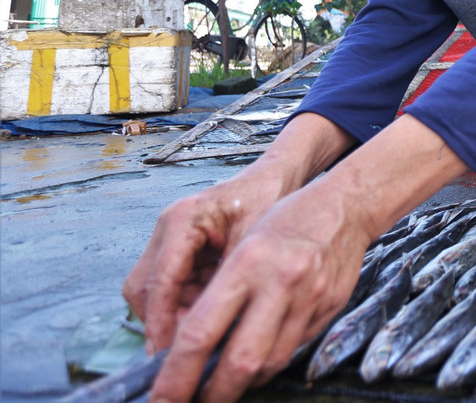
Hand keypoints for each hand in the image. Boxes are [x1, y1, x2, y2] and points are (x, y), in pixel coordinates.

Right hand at [123, 172, 285, 355]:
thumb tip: (216, 323)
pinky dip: (190, 305)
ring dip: (178, 314)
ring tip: (211, 329)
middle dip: (162, 321)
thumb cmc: (267, 198)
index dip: (161, 320)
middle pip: (145, 289)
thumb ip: (234, 275)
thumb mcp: (256, 237)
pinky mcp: (180, 252)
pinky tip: (216, 312)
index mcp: (183, 219)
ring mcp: (170, 241)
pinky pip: (174, 288)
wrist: (274, 178)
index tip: (167, 354)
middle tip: (190, 348)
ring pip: (156, 292)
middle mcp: (167, 230)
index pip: (160, 280)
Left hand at [146, 183, 371, 401]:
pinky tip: (259, 361)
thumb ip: (220, 295)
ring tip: (225, 387)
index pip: (200, 333)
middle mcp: (280, 282)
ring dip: (244, 383)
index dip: (176, 375)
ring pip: (271, 363)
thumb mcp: (243, 245)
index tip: (162, 399)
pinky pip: (295, 350)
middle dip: (213, 394)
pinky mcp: (331, 309)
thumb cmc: (285, 221)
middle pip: (239, 361)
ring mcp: (310, 298)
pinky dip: (271, 363)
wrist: (345, 206)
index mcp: (247, 262)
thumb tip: (190, 349)